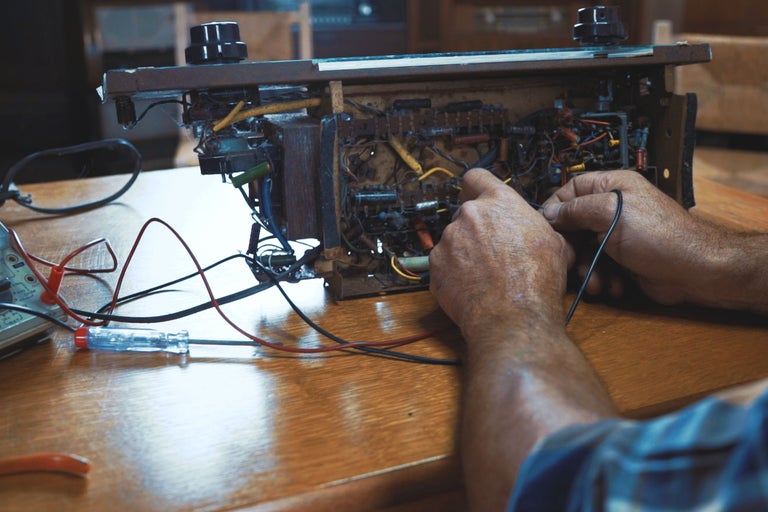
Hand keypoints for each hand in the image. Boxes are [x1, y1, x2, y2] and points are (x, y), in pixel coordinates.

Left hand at [429, 168, 571, 339]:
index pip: (477, 177)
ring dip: (465, 252)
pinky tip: (473, 287)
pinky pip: (443, 264)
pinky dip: (454, 273)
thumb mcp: (557, 244)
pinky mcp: (435, 266)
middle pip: (467, 214)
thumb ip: (539, 226)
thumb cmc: (536, 283)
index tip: (478, 196)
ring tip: (486, 275)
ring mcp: (448, 240)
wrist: (513, 319)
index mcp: (499, 202)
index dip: (478, 187)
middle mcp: (469, 215)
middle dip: (477, 229)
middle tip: (494, 251)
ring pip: (454, 240)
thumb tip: (543, 230)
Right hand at [542, 170, 729, 306]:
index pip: (571, 189)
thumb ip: (576, 210)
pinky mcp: (623, 259)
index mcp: (612, 188)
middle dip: (572, 248)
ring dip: (588, 269)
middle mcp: (613, 209)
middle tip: (571, 261)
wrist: (693, 272)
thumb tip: (550, 213)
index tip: (548, 228)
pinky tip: (613, 286)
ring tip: (597, 282)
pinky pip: (600, 267)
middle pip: (574, 224)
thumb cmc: (659, 236)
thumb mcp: (610, 214)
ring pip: (585, 250)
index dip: (557, 208)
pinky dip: (603, 278)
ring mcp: (618, 235)